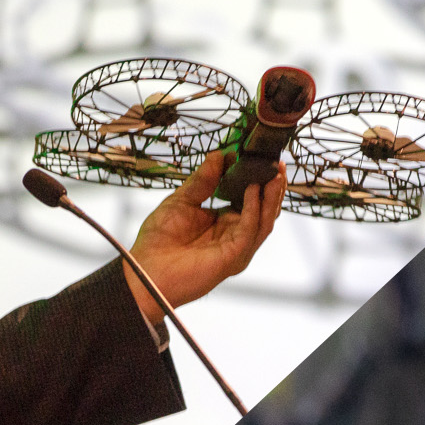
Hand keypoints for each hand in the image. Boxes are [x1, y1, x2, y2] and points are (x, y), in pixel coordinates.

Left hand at [125, 151, 284, 323]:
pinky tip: (252, 190)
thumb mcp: (182, 200)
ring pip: (264, 221)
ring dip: (271, 197)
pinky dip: (253, 208)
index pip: (249, 200)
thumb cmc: (159, 241)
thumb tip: (220, 155)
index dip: (258, 180)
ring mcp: (237, 248)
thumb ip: (203, 180)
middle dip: (273, 188)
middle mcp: (234, 236)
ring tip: (274, 175)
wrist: (146, 269)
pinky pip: (250, 229)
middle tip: (277, 165)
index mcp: (224, 223)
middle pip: (263, 211)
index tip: (261, 158)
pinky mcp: (234, 256)